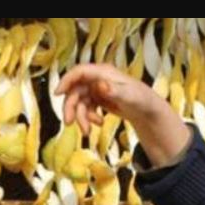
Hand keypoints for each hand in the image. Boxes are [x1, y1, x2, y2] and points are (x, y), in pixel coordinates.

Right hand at [56, 63, 190, 166]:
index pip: (79, 72)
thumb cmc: (141, 99)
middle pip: (75, 90)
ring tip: (87, 131)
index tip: (57, 94)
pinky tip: (99, 123)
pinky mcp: (98, 98)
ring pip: (80, 101)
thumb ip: (114, 91)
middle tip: (68, 123)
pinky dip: (89, 118)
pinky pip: (86, 108)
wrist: (148, 110)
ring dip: (81, 117)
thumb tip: (99, 86)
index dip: (66, 81)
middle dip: (71, 107)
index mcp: (103, 73)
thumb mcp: (129, 96)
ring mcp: (97, 89)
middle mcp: (97, 79)